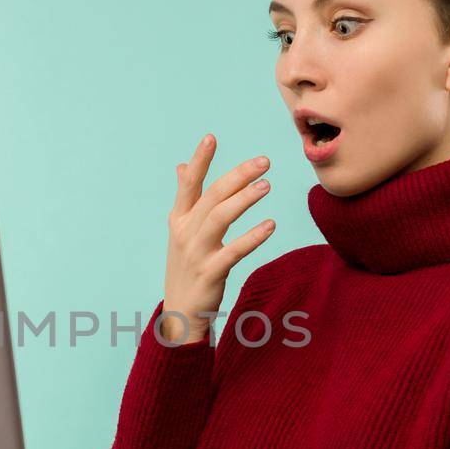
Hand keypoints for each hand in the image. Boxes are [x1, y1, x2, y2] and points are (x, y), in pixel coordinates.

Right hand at [161, 134, 276, 344]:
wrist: (180, 310)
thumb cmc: (186, 266)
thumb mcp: (181, 230)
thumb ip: (186, 198)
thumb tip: (182, 166)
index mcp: (179, 219)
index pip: (189, 184)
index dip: (200, 161)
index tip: (212, 137)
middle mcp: (185, 232)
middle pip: (212, 196)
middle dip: (237, 176)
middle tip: (264, 161)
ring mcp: (196, 253)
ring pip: (220, 218)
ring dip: (244, 199)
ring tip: (266, 185)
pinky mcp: (210, 273)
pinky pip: (233, 251)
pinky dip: (252, 237)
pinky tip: (270, 226)